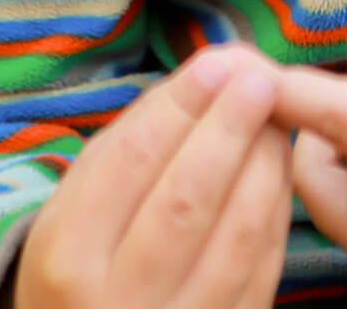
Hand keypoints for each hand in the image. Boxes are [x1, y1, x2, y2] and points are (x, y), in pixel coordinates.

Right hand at [10, 45, 292, 308]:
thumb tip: (211, 69)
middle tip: (260, 77)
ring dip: (266, 162)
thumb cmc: (85, 259)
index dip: (182, 106)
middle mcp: (117, 301)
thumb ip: (135, 138)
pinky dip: (276, 207)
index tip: (219, 61)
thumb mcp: (78, 205)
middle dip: (230, 128)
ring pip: (238, 234)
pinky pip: (263, 266)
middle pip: (187, 199)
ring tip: (277, 114)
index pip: (133, 162)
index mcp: (68, 254)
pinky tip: (278, 166)